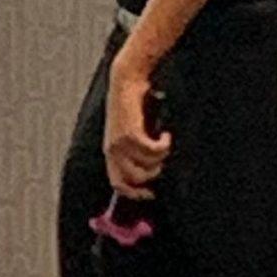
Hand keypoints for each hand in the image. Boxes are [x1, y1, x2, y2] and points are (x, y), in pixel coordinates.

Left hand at [104, 52, 169, 197]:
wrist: (127, 82)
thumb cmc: (133, 106)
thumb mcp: (131, 131)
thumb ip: (136, 150)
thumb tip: (152, 169)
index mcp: (110, 152)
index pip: (117, 184)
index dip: (134, 193)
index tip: (150, 194)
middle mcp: (112, 150)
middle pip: (134, 179)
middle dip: (152, 174)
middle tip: (162, 160)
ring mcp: (119, 143)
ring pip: (147, 165)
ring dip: (161, 157)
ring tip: (164, 142)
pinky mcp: (130, 133)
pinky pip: (152, 151)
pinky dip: (163, 145)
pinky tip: (166, 135)